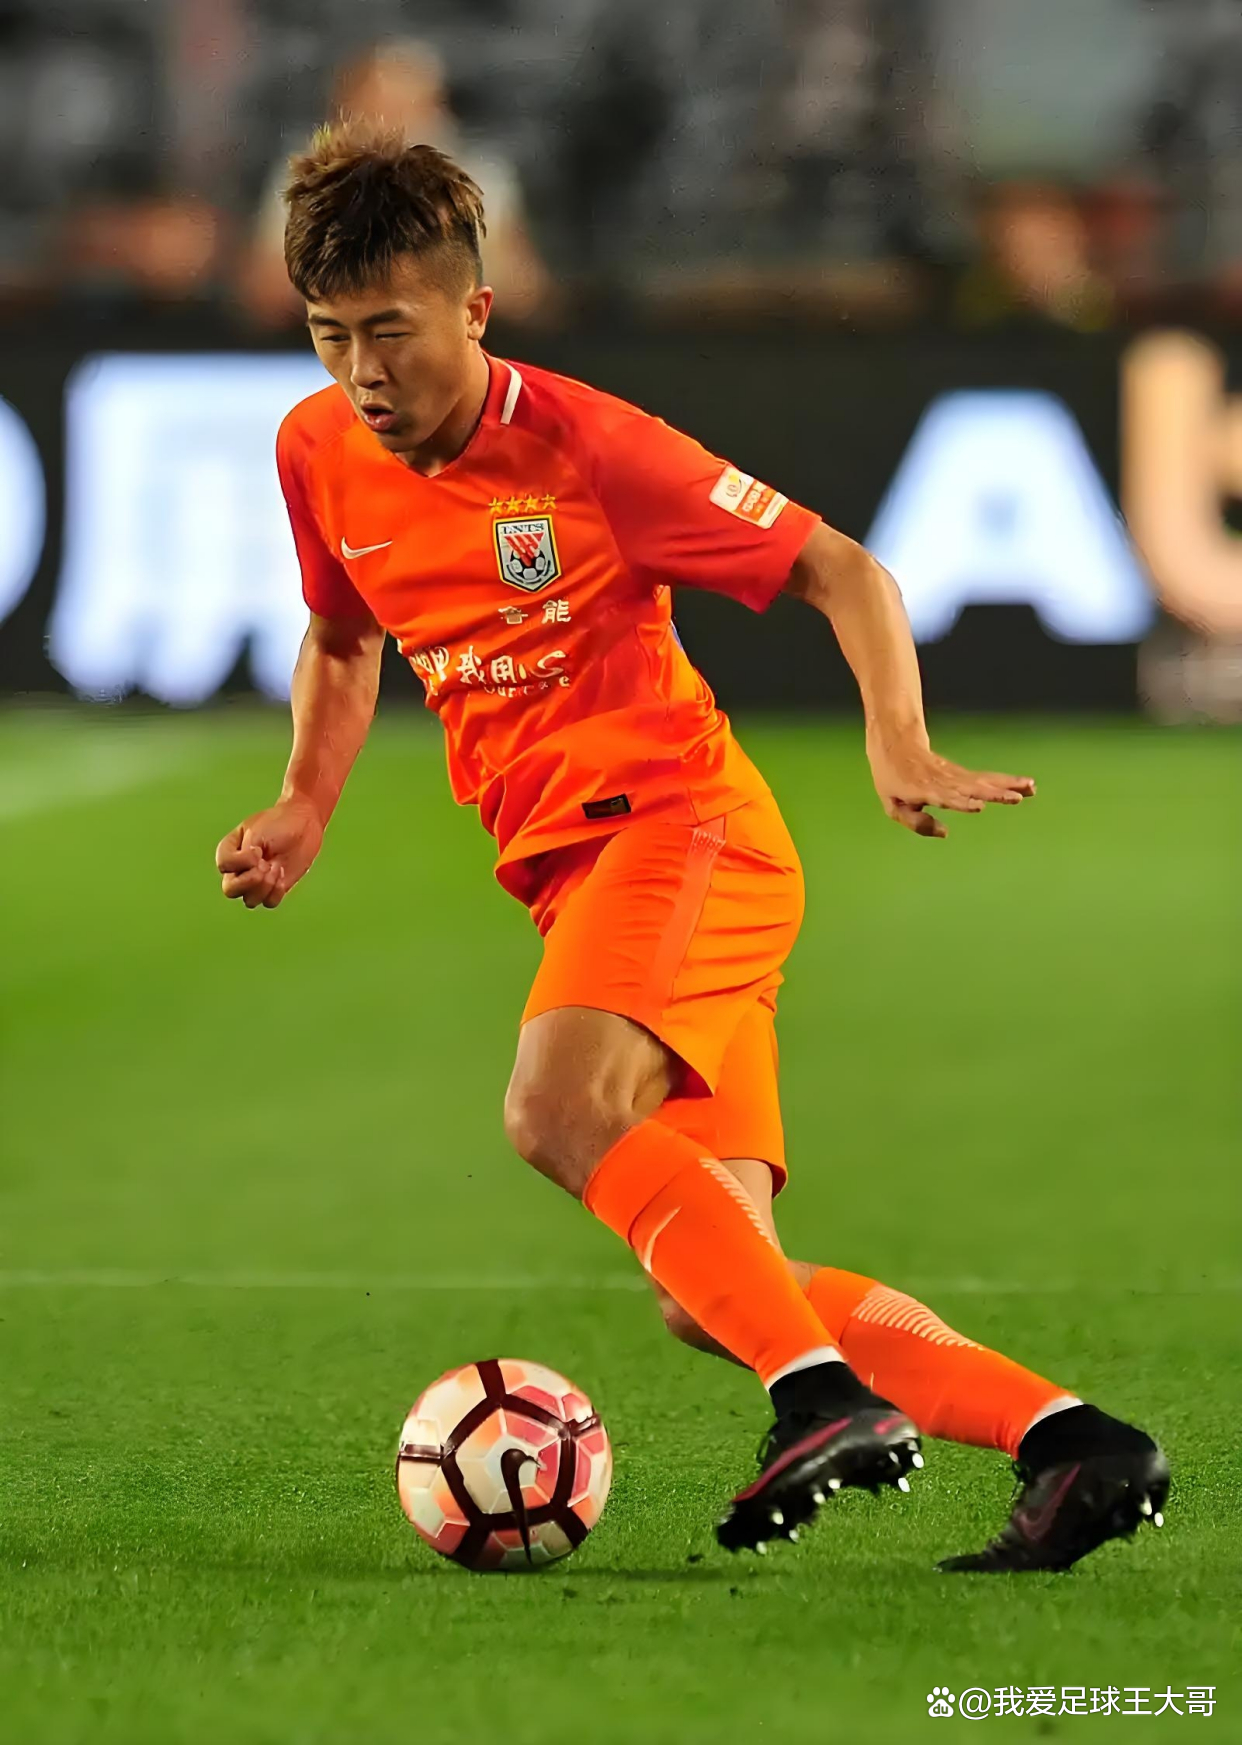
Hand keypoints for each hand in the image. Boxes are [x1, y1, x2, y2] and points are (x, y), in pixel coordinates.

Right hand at [215, 795, 324, 908]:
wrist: (303, 824)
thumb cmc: (278, 823)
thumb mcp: (257, 833)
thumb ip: (246, 855)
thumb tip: (250, 873)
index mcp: (230, 851)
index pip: (223, 866)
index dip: (241, 862)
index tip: (258, 850)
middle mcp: (239, 869)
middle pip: (230, 890)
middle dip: (250, 881)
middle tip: (266, 866)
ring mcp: (256, 881)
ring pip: (249, 900)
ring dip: (265, 887)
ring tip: (276, 869)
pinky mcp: (274, 888)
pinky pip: (269, 903)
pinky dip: (276, 892)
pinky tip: (282, 876)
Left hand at [867, 734, 1034, 838]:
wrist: (896, 745)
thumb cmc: (892, 781)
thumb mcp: (894, 806)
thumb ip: (916, 823)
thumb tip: (946, 832)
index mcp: (924, 790)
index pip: (946, 797)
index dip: (962, 802)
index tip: (980, 806)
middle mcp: (943, 782)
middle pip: (972, 788)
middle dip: (995, 793)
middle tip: (1017, 798)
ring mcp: (954, 776)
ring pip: (984, 781)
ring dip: (1008, 785)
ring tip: (1031, 788)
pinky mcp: (962, 774)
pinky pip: (987, 778)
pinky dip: (1006, 781)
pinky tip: (1026, 785)